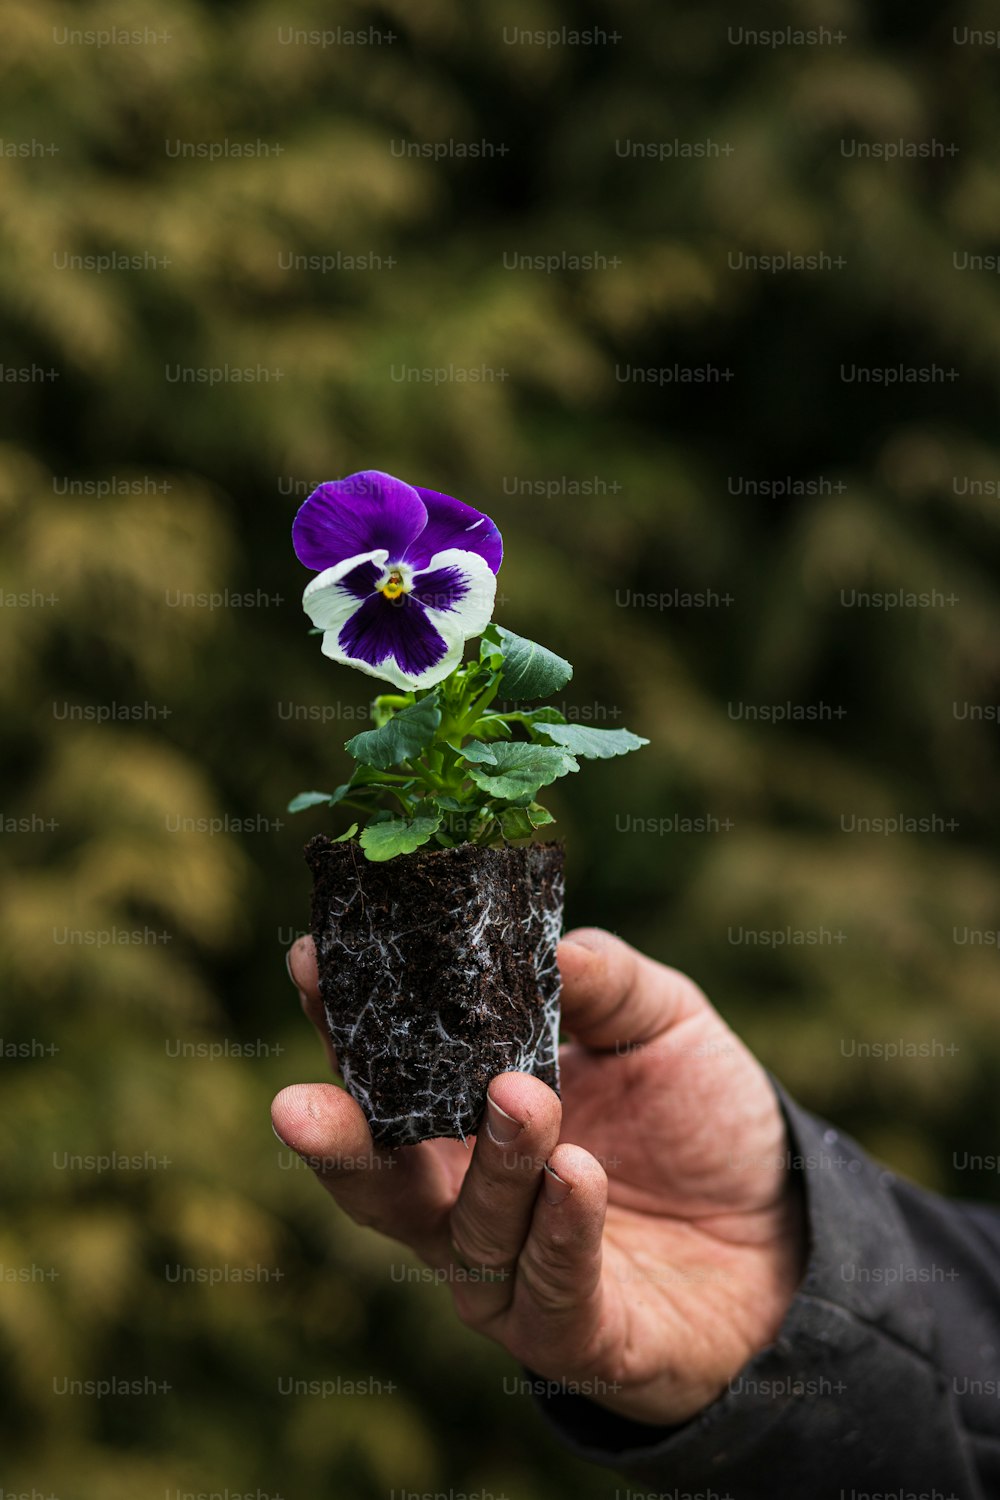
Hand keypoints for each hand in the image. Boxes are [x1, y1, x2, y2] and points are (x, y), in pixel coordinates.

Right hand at [272, 928, 805, 1425]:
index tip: (310, 963)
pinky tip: (579, 1172)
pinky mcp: (575, 1332)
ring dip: (492, 1163)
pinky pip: (551, 1283)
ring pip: (468, 1228)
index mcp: (469, 1114)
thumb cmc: (704, 1118)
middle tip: (303, 1102)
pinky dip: (560, 1227)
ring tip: (522, 1098)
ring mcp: (513, 1273)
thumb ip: (603, 981)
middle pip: (380, 1177)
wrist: (793, 1233)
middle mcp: (468, 1198)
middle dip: (339, 1139)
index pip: (386, 1071)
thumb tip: (546, 945)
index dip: (343, 1022)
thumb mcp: (664, 1022)